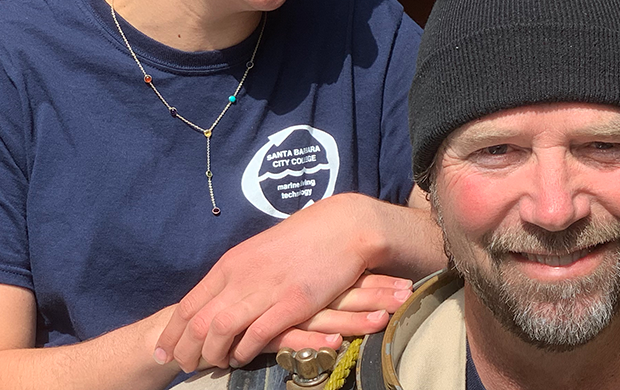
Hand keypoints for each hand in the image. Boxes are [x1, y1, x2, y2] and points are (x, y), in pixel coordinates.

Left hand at [155, 193, 390, 370]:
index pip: (188, 304)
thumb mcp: (259, 252)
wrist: (342, 226)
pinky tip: (242, 358)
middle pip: (198, 322)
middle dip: (185, 350)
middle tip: (183, 367)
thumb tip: (222, 296)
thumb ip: (239, 274)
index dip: (171, 333)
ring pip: (221, 330)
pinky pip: (257, 334)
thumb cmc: (303, 239)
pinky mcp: (292, 303)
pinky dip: (244, 352)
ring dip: (211, 354)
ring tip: (211, 365)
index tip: (163, 352)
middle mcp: (243, 277)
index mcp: (231, 264)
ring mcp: (267, 290)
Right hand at [266, 273, 413, 351]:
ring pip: (325, 314)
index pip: (349, 277)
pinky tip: (338, 341)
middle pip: (344, 293)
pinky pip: (297, 335)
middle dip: (377, 295)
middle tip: (406, 296)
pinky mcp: (272, 329)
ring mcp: (286, 310)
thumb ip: (313, 287)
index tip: (406, 282)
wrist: (213, 304)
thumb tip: (348, 285)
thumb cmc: (256, 291)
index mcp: (308, 277)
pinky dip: (317, 339)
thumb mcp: (287, 284)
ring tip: (386, 317)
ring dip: (357, 317)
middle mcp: (300, 291)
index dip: (377, 280)